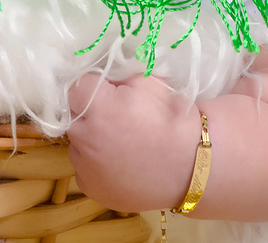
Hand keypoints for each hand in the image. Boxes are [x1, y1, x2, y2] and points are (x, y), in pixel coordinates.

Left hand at [65, 73, 199, 211]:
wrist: (193, 167)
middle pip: (74, 116)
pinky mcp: (91, 189)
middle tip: (117, 117)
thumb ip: (120, 76)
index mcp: (99, 109)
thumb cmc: (173, 121)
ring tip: (121, 144)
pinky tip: (120, 164)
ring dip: (91, 140)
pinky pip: (85, 169)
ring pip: (77, 145)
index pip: (77, 86)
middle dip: (90, 113)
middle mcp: (85, 139)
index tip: (109, 91)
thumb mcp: (151, 83)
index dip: (95, 86)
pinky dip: (96, 165)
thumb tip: (105, 78)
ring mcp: (86, 168)